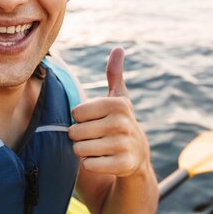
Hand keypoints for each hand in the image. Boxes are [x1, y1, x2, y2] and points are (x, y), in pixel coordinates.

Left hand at [68, 47, 148, 176]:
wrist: (138, 156)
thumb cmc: (119, 122)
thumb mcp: (118, 98)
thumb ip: (114, 73)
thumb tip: (119, 48)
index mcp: (116, 104)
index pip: (76, 113)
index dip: (79, 119)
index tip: (94, 121)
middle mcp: (122, 123)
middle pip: (75, 132)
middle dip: (79, 136)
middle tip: (94, 136)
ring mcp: (123, 145)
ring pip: (80, 149)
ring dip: (83, 151)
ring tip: (98, 147)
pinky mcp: (122, 165)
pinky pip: (89, 165)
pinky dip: (90, 164)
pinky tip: (103, 160)